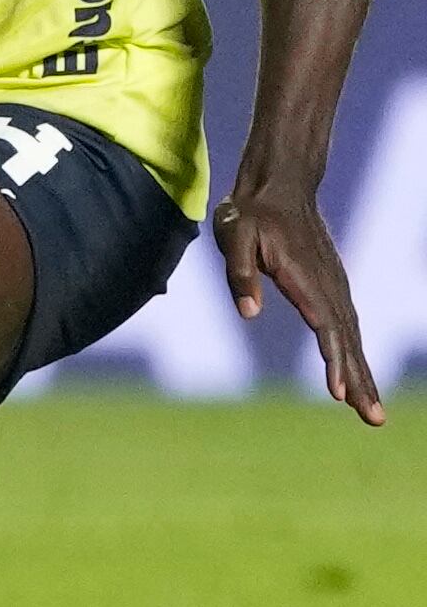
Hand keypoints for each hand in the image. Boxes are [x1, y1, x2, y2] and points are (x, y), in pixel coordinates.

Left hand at [219, 168, 386, 426]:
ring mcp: (334, 287)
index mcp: (305, 277)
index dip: (333, 361)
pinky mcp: (332, 289)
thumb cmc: (249, 213)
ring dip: (364, 376)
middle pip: (348, 342)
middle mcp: (328, 286)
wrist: (279, 187)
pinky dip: (355, 358)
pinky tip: (359, 381)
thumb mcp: (233, 235)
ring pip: (352, 339)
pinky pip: (347, 329)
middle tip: (373, 419)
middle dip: (361, 382)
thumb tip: (247, 314)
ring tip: (372, 413)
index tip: (339, 392)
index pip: (324, 326)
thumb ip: (239, 274)